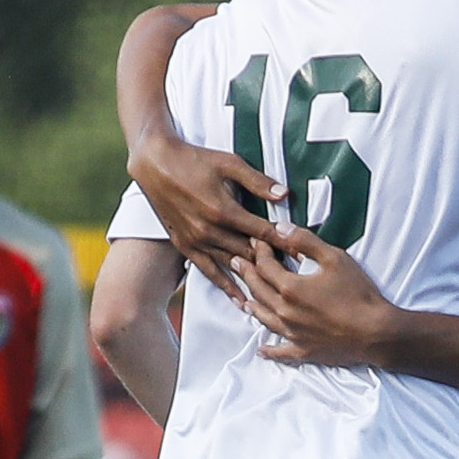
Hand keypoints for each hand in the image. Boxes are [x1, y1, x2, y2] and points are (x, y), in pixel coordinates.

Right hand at [129, 131, 284, 298]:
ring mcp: (197, 241)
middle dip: (274, 263)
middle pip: (250, 253)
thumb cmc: (193, 159)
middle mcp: (210, 231)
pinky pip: (209, 272)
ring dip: (254, 278)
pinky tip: (240, 299)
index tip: (302, 253)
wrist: (156, 164)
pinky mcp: (186, 246)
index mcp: (223, 210)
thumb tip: (284, 194)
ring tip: (276, 292)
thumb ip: (257, 181)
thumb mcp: (229, 162)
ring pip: (232, 266)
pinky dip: (226, 286)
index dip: (285, 243)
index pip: (263, 233)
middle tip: (296, 276)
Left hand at [229, 223, 403, 369]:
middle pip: (258, 291)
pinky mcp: (303, 350)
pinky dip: (269, 350)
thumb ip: (305, 242)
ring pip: (263, 318)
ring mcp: (292, 334)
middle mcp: (284, 312)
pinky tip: (262, 349)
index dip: (258, 251)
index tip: (256, 241)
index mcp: (289, 288)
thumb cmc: (358, 294)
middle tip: (237, 263)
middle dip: (247, 274)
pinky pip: (280, 351)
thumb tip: (280, 228)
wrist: (376, 333)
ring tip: (243, 299)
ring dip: (252, 306)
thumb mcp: (334, 258)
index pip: (265, 266)